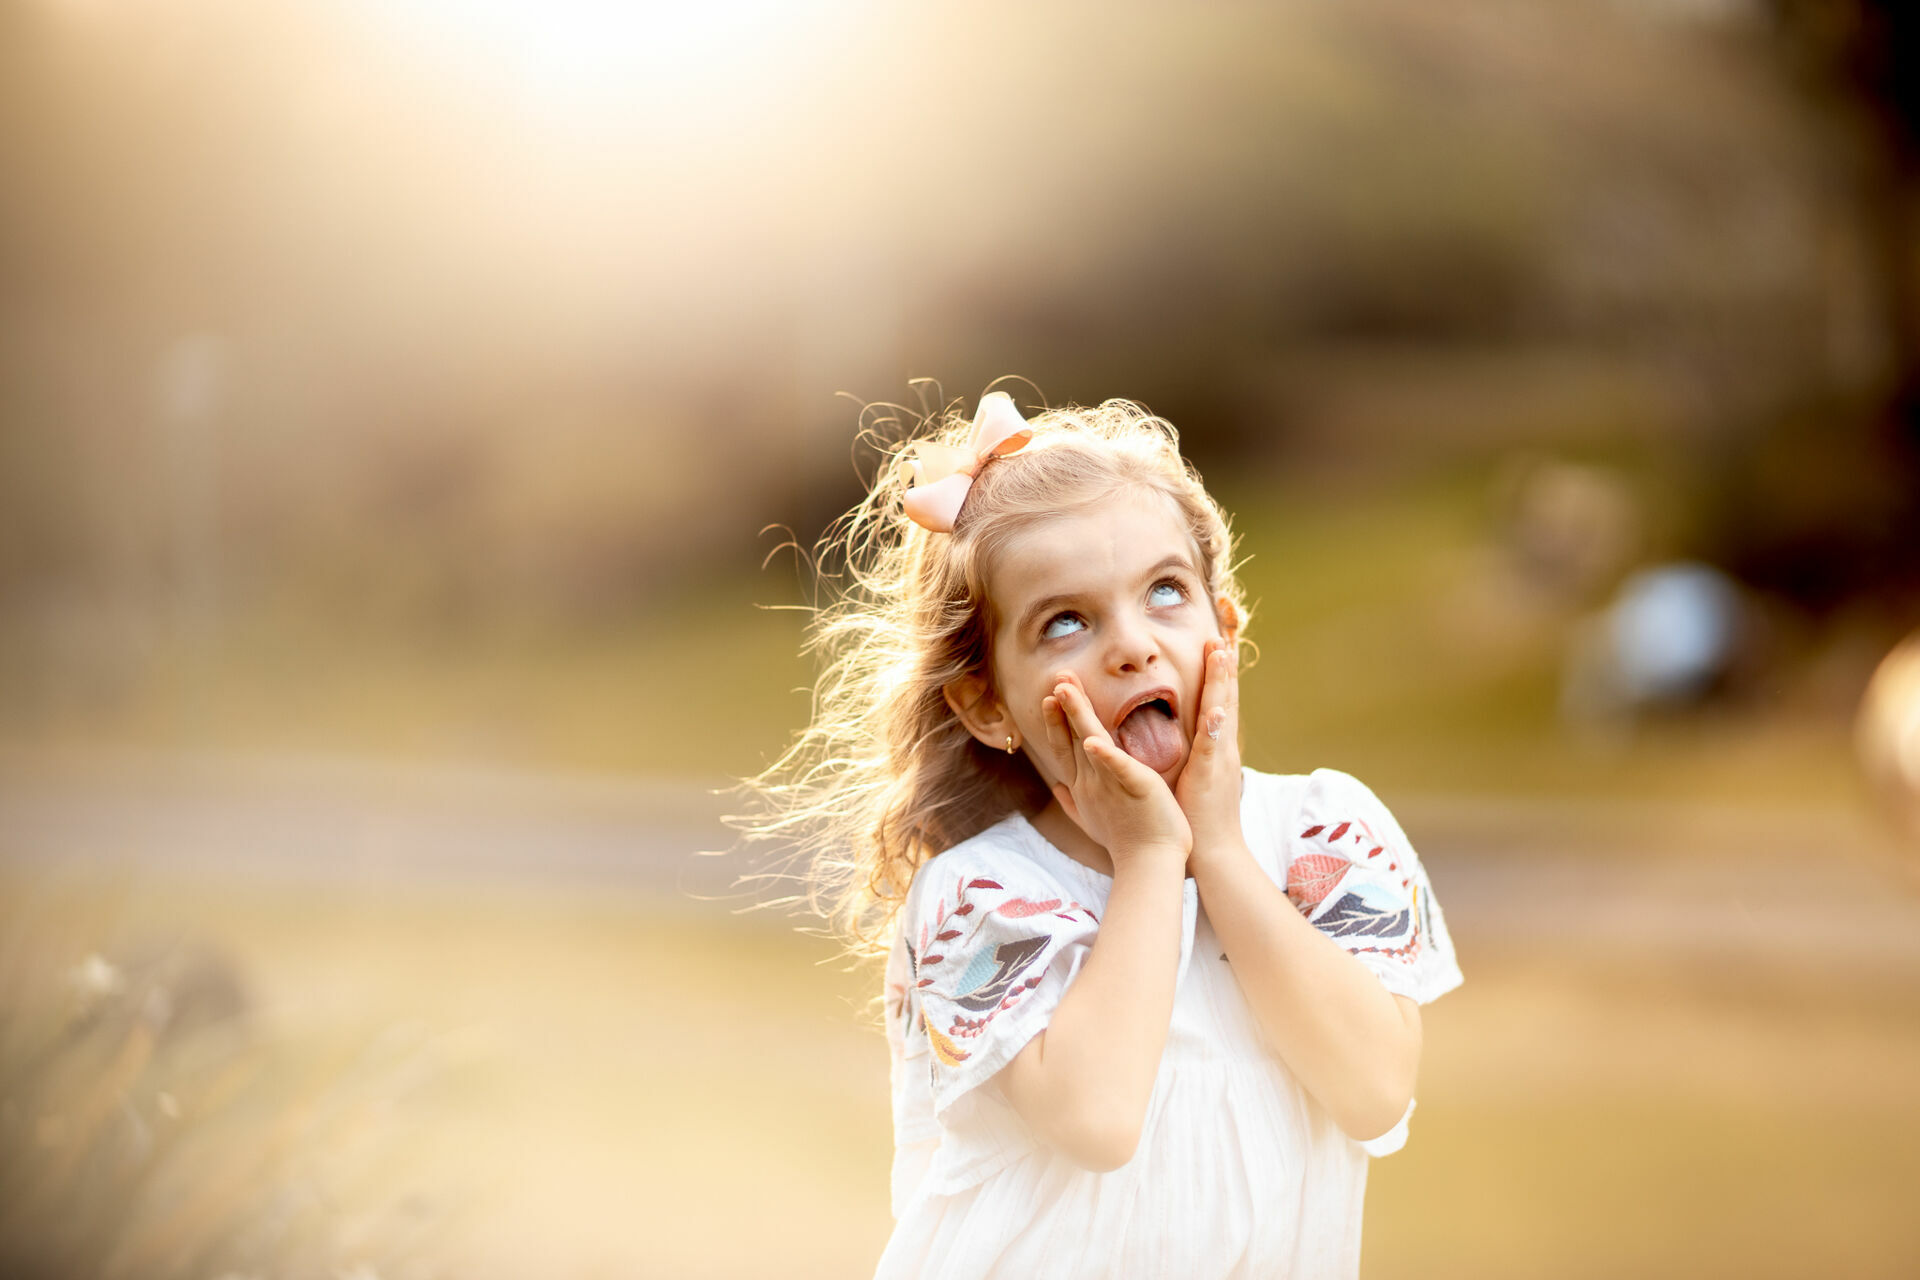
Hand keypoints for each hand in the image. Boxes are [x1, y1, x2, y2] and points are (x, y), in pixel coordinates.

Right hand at [1039, 673, 1190, 865]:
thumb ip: (1072, 801)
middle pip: (1069, 738)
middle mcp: (1090, 782)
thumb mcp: (1092, 819)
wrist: (1147, 866)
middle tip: (1056, 678)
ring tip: (1065, 689)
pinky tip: (1093, 741)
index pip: (1064, 747)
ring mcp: (1108, 785)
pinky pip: (1118, 768)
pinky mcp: (1134, 788)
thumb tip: (1055, 786)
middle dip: (1061, 707)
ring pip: (1088, 742)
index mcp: (1084, 786)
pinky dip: (1105, 755)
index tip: (1051, 696)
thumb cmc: (1125, 843)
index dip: (1056, 721)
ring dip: (1075, 715)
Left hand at [1175, 638, 1243, 865]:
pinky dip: (1214, 726)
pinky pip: (1212, 747)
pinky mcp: (1209, 775)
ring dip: (1223, 682)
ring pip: (1222, 712)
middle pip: (1226, 696)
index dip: (1219, 671)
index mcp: (1216, 745)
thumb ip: (1192, 754)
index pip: (1219, 700)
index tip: (1217, 640)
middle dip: (1225, 663)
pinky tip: (1214, 708)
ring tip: (1221, 651)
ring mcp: (1219, 759)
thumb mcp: (1195, 776)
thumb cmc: (1198, 817)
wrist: (1214, 852)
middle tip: (1224, 629)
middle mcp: (1223, 746)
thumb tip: (1185, 736)